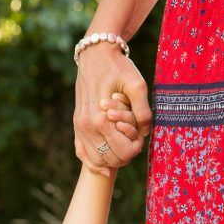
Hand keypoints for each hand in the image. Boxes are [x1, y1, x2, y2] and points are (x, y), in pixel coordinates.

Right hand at [74, 43, 151, 174]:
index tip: (141, 135)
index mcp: (101, 120)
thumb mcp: (137, 84)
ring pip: (97, 161)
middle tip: (134, 141)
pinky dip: (93, 163)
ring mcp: (80, 128)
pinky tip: (104, 168)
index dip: (136, 148)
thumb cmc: (118, 68)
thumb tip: (145, 132)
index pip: (123, 152)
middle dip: (126, 155)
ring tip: (123, 146)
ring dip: (112, 159)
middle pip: (110, 160)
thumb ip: (143, 110)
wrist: (95, 55)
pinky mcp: (77, 126)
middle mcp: (88, 127)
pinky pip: (82, 154)